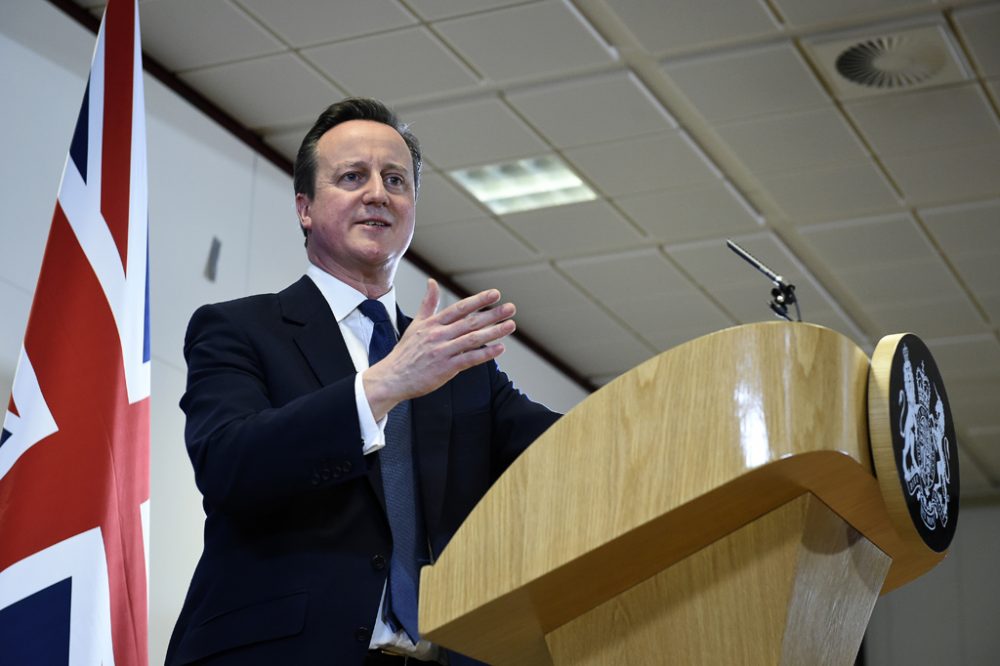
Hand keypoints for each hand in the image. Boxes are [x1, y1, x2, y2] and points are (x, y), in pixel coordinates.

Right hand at [362, 278, 515, 419]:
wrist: (393, 378)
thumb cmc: (405, 353)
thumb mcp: (415, 324)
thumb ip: (428, 304)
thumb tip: (432, 282)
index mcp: (432, 324)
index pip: (459, 308)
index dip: (478, 301)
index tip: (495, 294)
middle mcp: (438, 335)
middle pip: (470, 322)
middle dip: (492, 314)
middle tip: (510, 308)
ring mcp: (442, 352)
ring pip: (472, 339)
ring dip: (494, 332)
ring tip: (510, 325)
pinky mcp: (445, 368)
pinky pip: (469, 359)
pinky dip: (485, 354)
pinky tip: (499, 348)